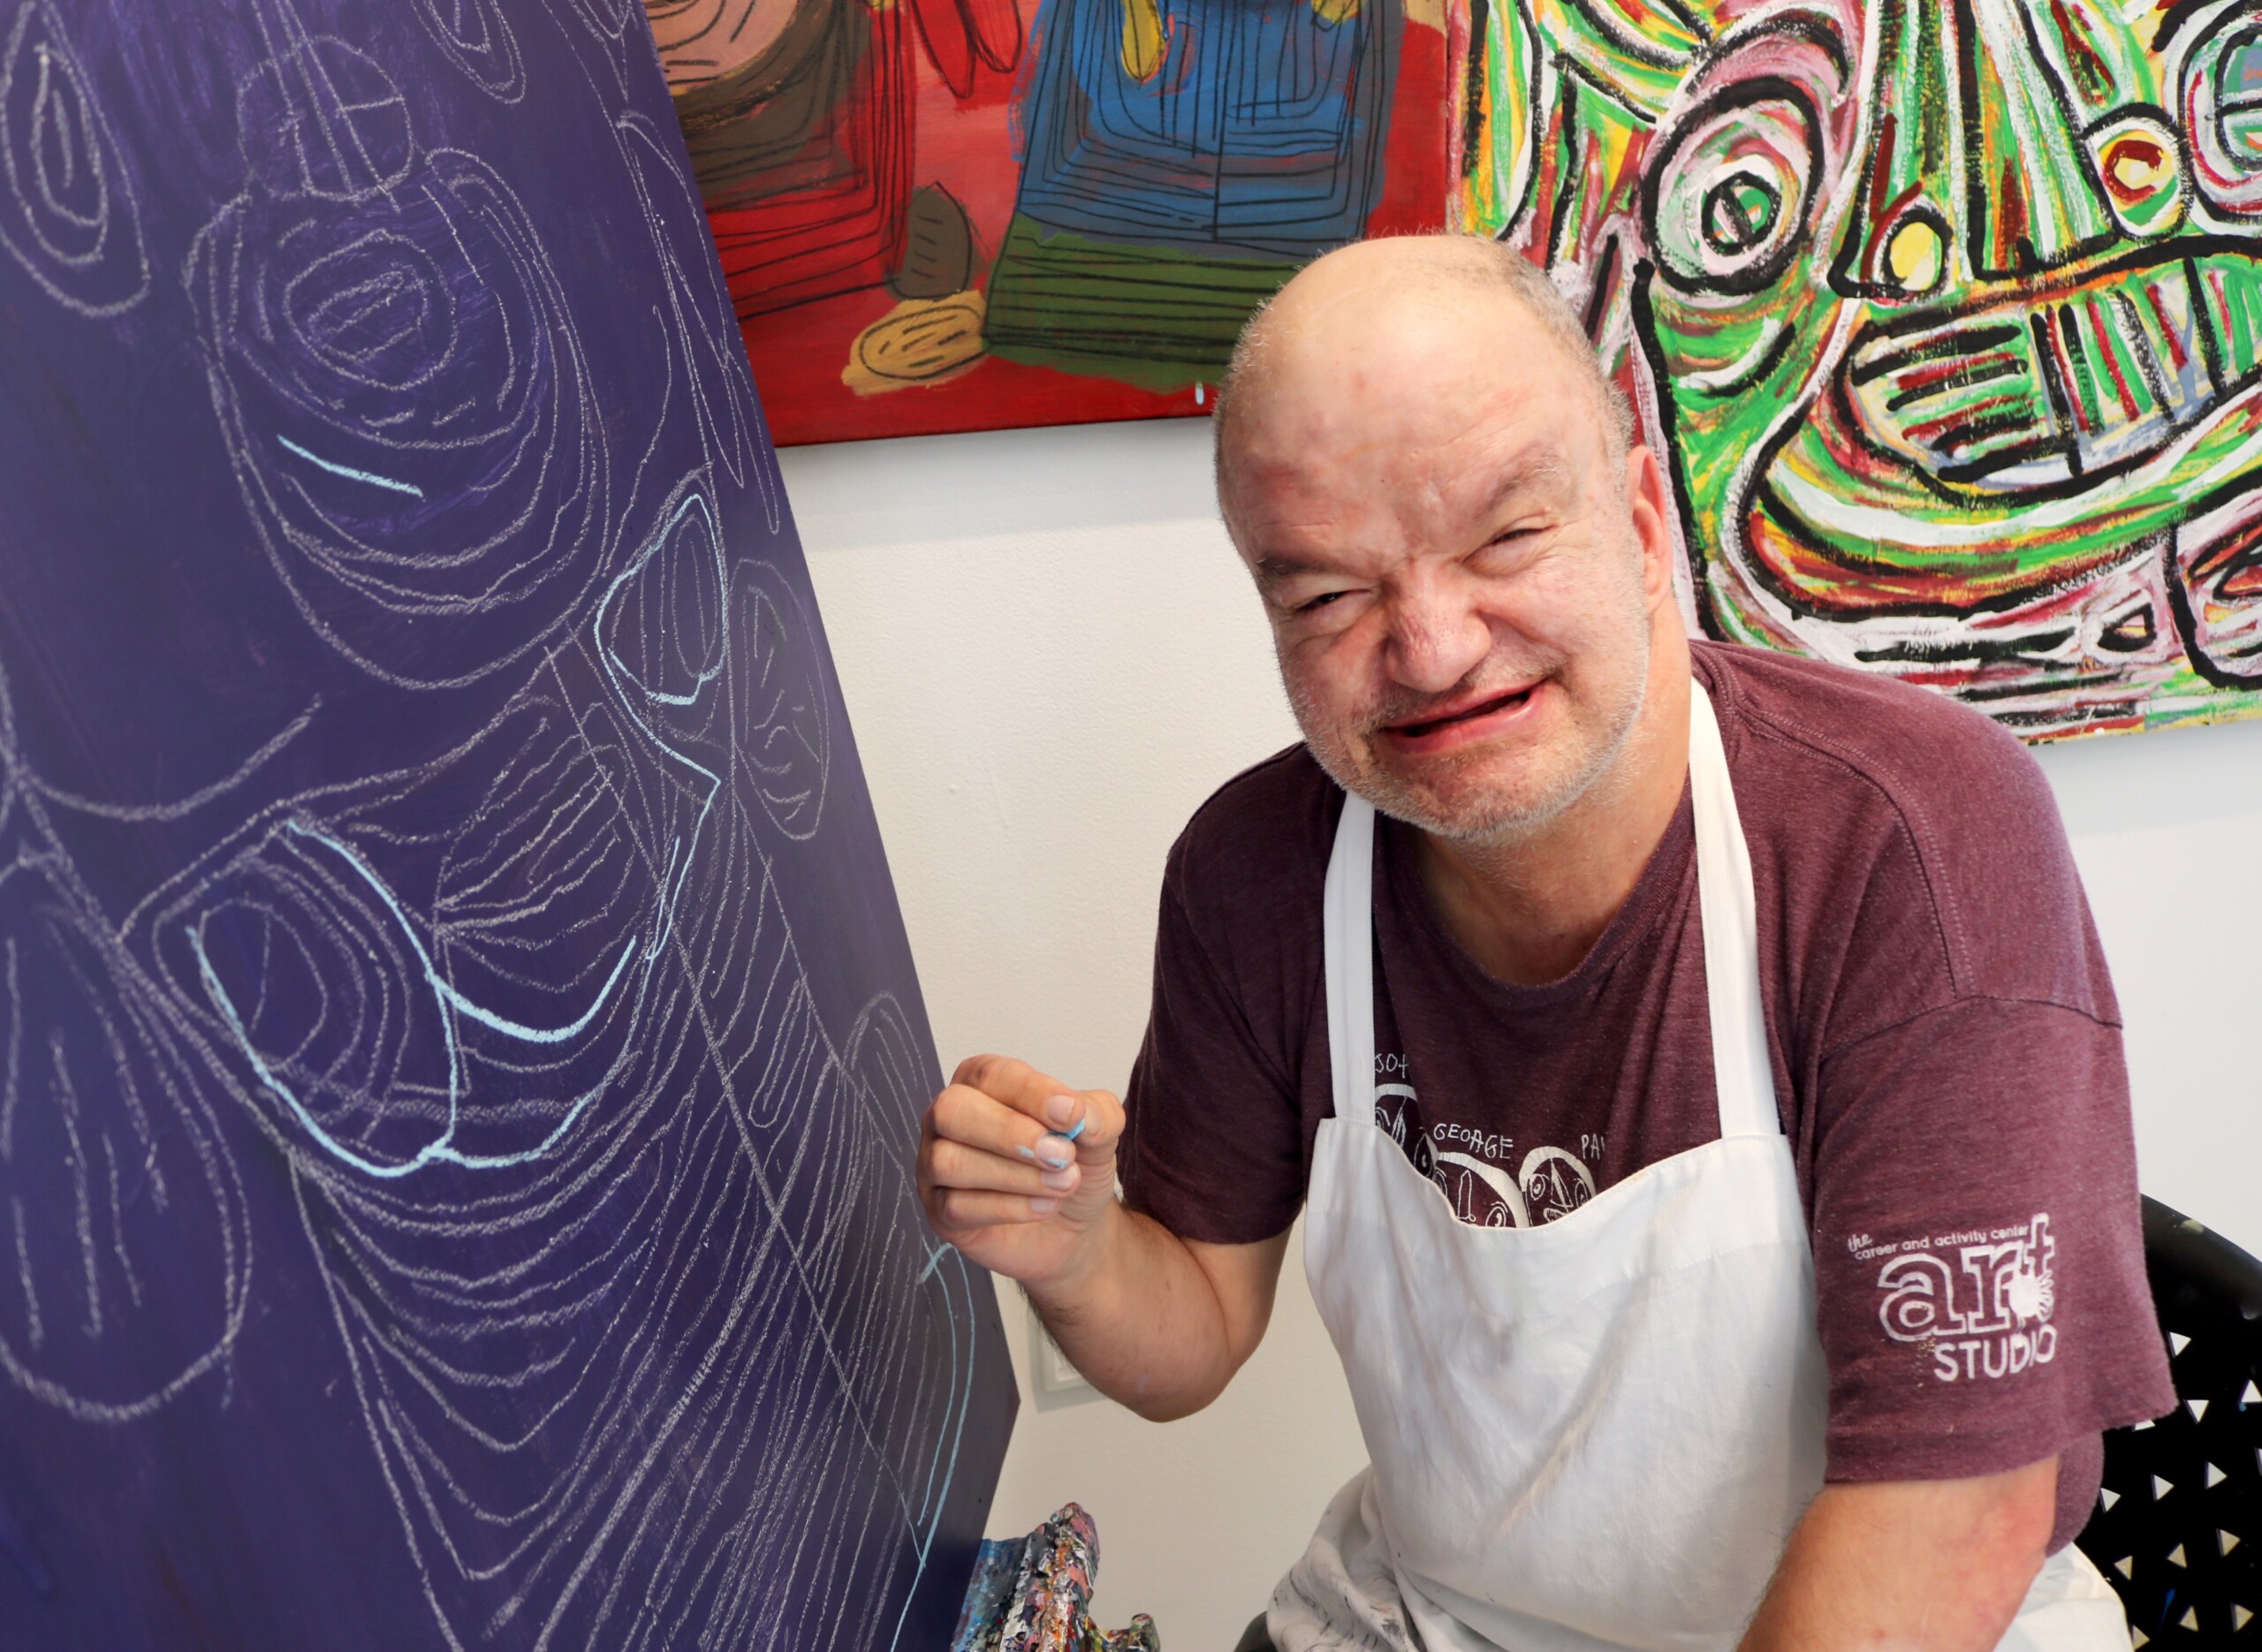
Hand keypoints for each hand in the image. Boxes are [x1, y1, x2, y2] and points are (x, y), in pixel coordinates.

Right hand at [917, 1054, 1123, 1288]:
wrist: (1072, 1224)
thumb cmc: (1072, 1163)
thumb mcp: (1099, 1132)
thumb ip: (1097, 1114)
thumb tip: (1078, 1114)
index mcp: (980, 1082)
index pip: (992, 1075)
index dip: (1031, 1093)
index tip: (1072, 1115)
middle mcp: (948, 1118)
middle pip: (951, 1110)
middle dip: (1008, 1132)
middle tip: (1061, 1154)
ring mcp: (935, 1165)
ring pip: (950, 1162)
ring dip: (1015, 1175)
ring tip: (1064, 1183)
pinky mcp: (940, 1212)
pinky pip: (956, 1207)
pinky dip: (1009, 1207)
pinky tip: (1045, 1206)